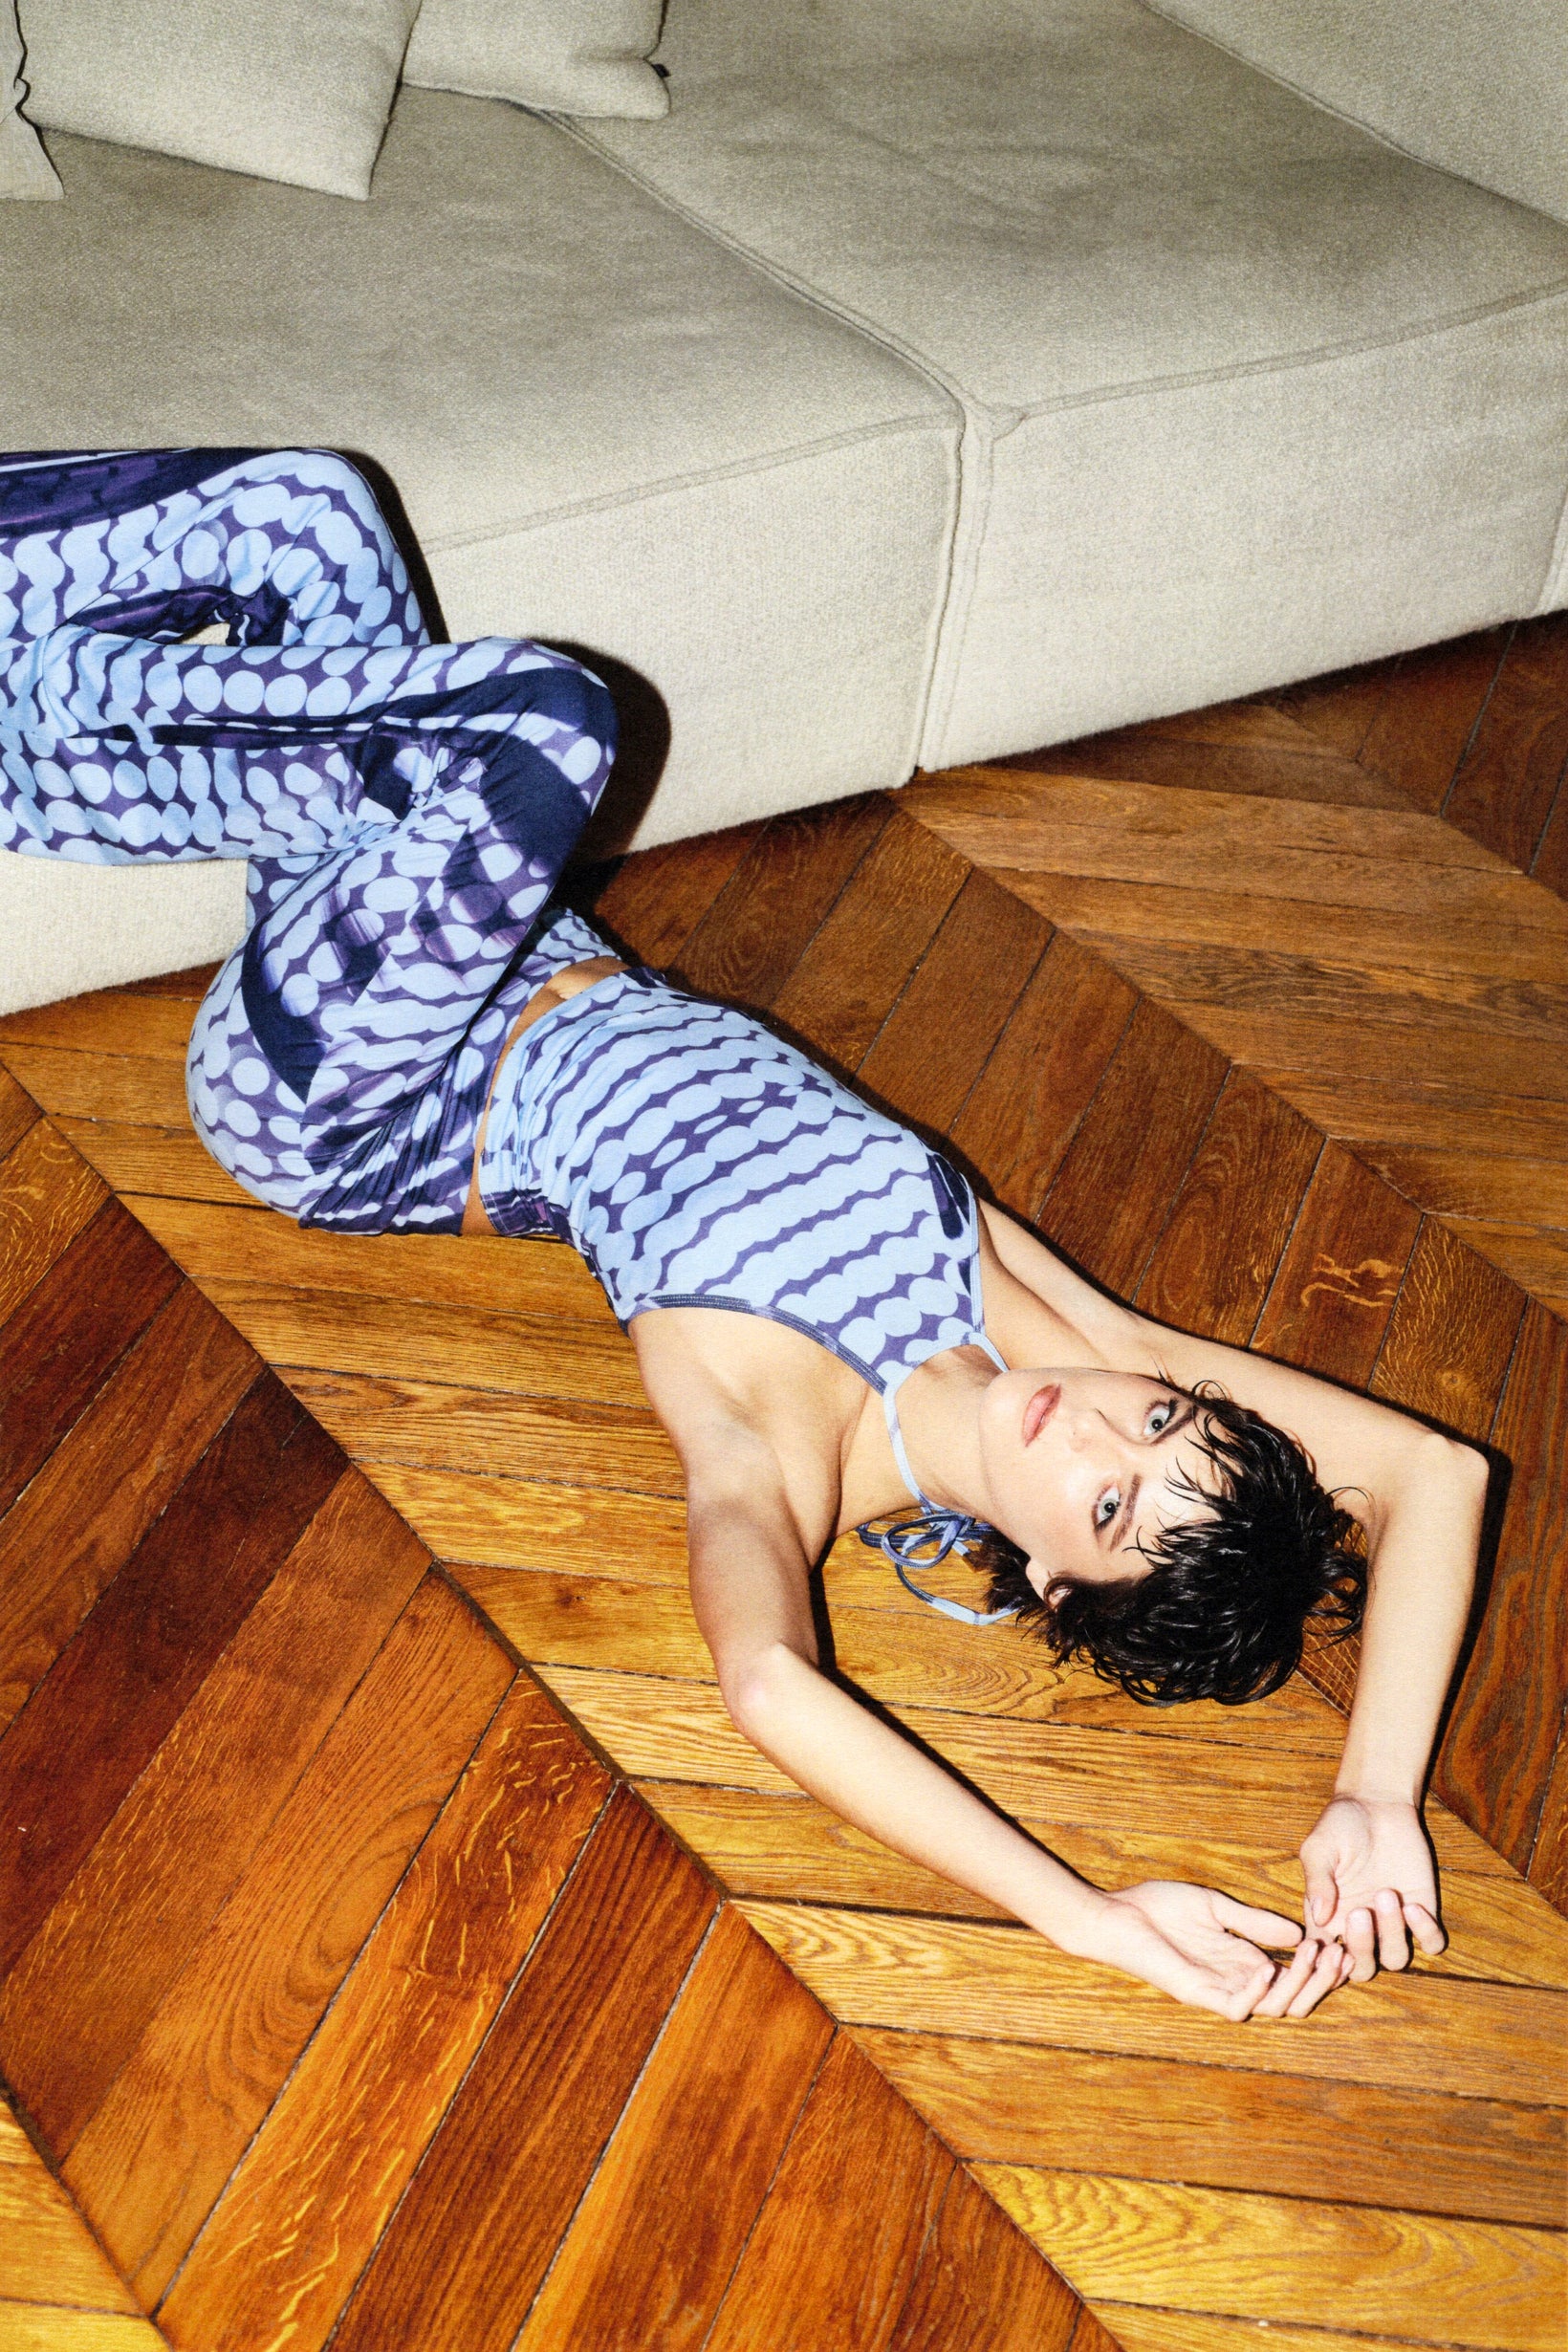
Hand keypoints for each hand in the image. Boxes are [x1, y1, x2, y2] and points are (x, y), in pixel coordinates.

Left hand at [1070, 1881, 1350, 2019]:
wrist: (1117, 1914)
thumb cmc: (1160, 1908)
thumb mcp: (1217, 1906)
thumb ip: (1255, 1921)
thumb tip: (1300, 1930)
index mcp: (1244, 1962)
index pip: (1296, 1976)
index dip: (1323, 1967)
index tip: (1345, 1944)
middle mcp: (1238, 1982)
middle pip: (1294, 1999)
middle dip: (1322, 1980)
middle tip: (1340, 1953)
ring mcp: (1219, 1992)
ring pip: (1275, 2007)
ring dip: (1299, 1983)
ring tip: (1314, 1953)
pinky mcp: (1198, 1994)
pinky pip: (1237, 2007)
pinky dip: (1257, 1992)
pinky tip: (1268, 1967)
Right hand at [1299, 1796, 1445, 1981]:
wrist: (1377, 1803)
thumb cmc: (1341, 1824)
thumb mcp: (1319, 1848)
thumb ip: (1317, 1881)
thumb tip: (1319, 1918)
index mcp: (1328, 1920)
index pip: (1324, 1960)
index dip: (1326, 1966)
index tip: (1329, 1946)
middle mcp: (1361, 1929)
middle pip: (1361, 1969)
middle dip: (1362, 1949)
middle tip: (1360, 1913)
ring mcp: (1393, 1924)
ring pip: (1395, 1959)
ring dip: (1392, 1935)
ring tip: (1386, 1894)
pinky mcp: (1422, 1911)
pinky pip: (1431, 1943)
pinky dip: (1425, 1933)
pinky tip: (1414, 1906)